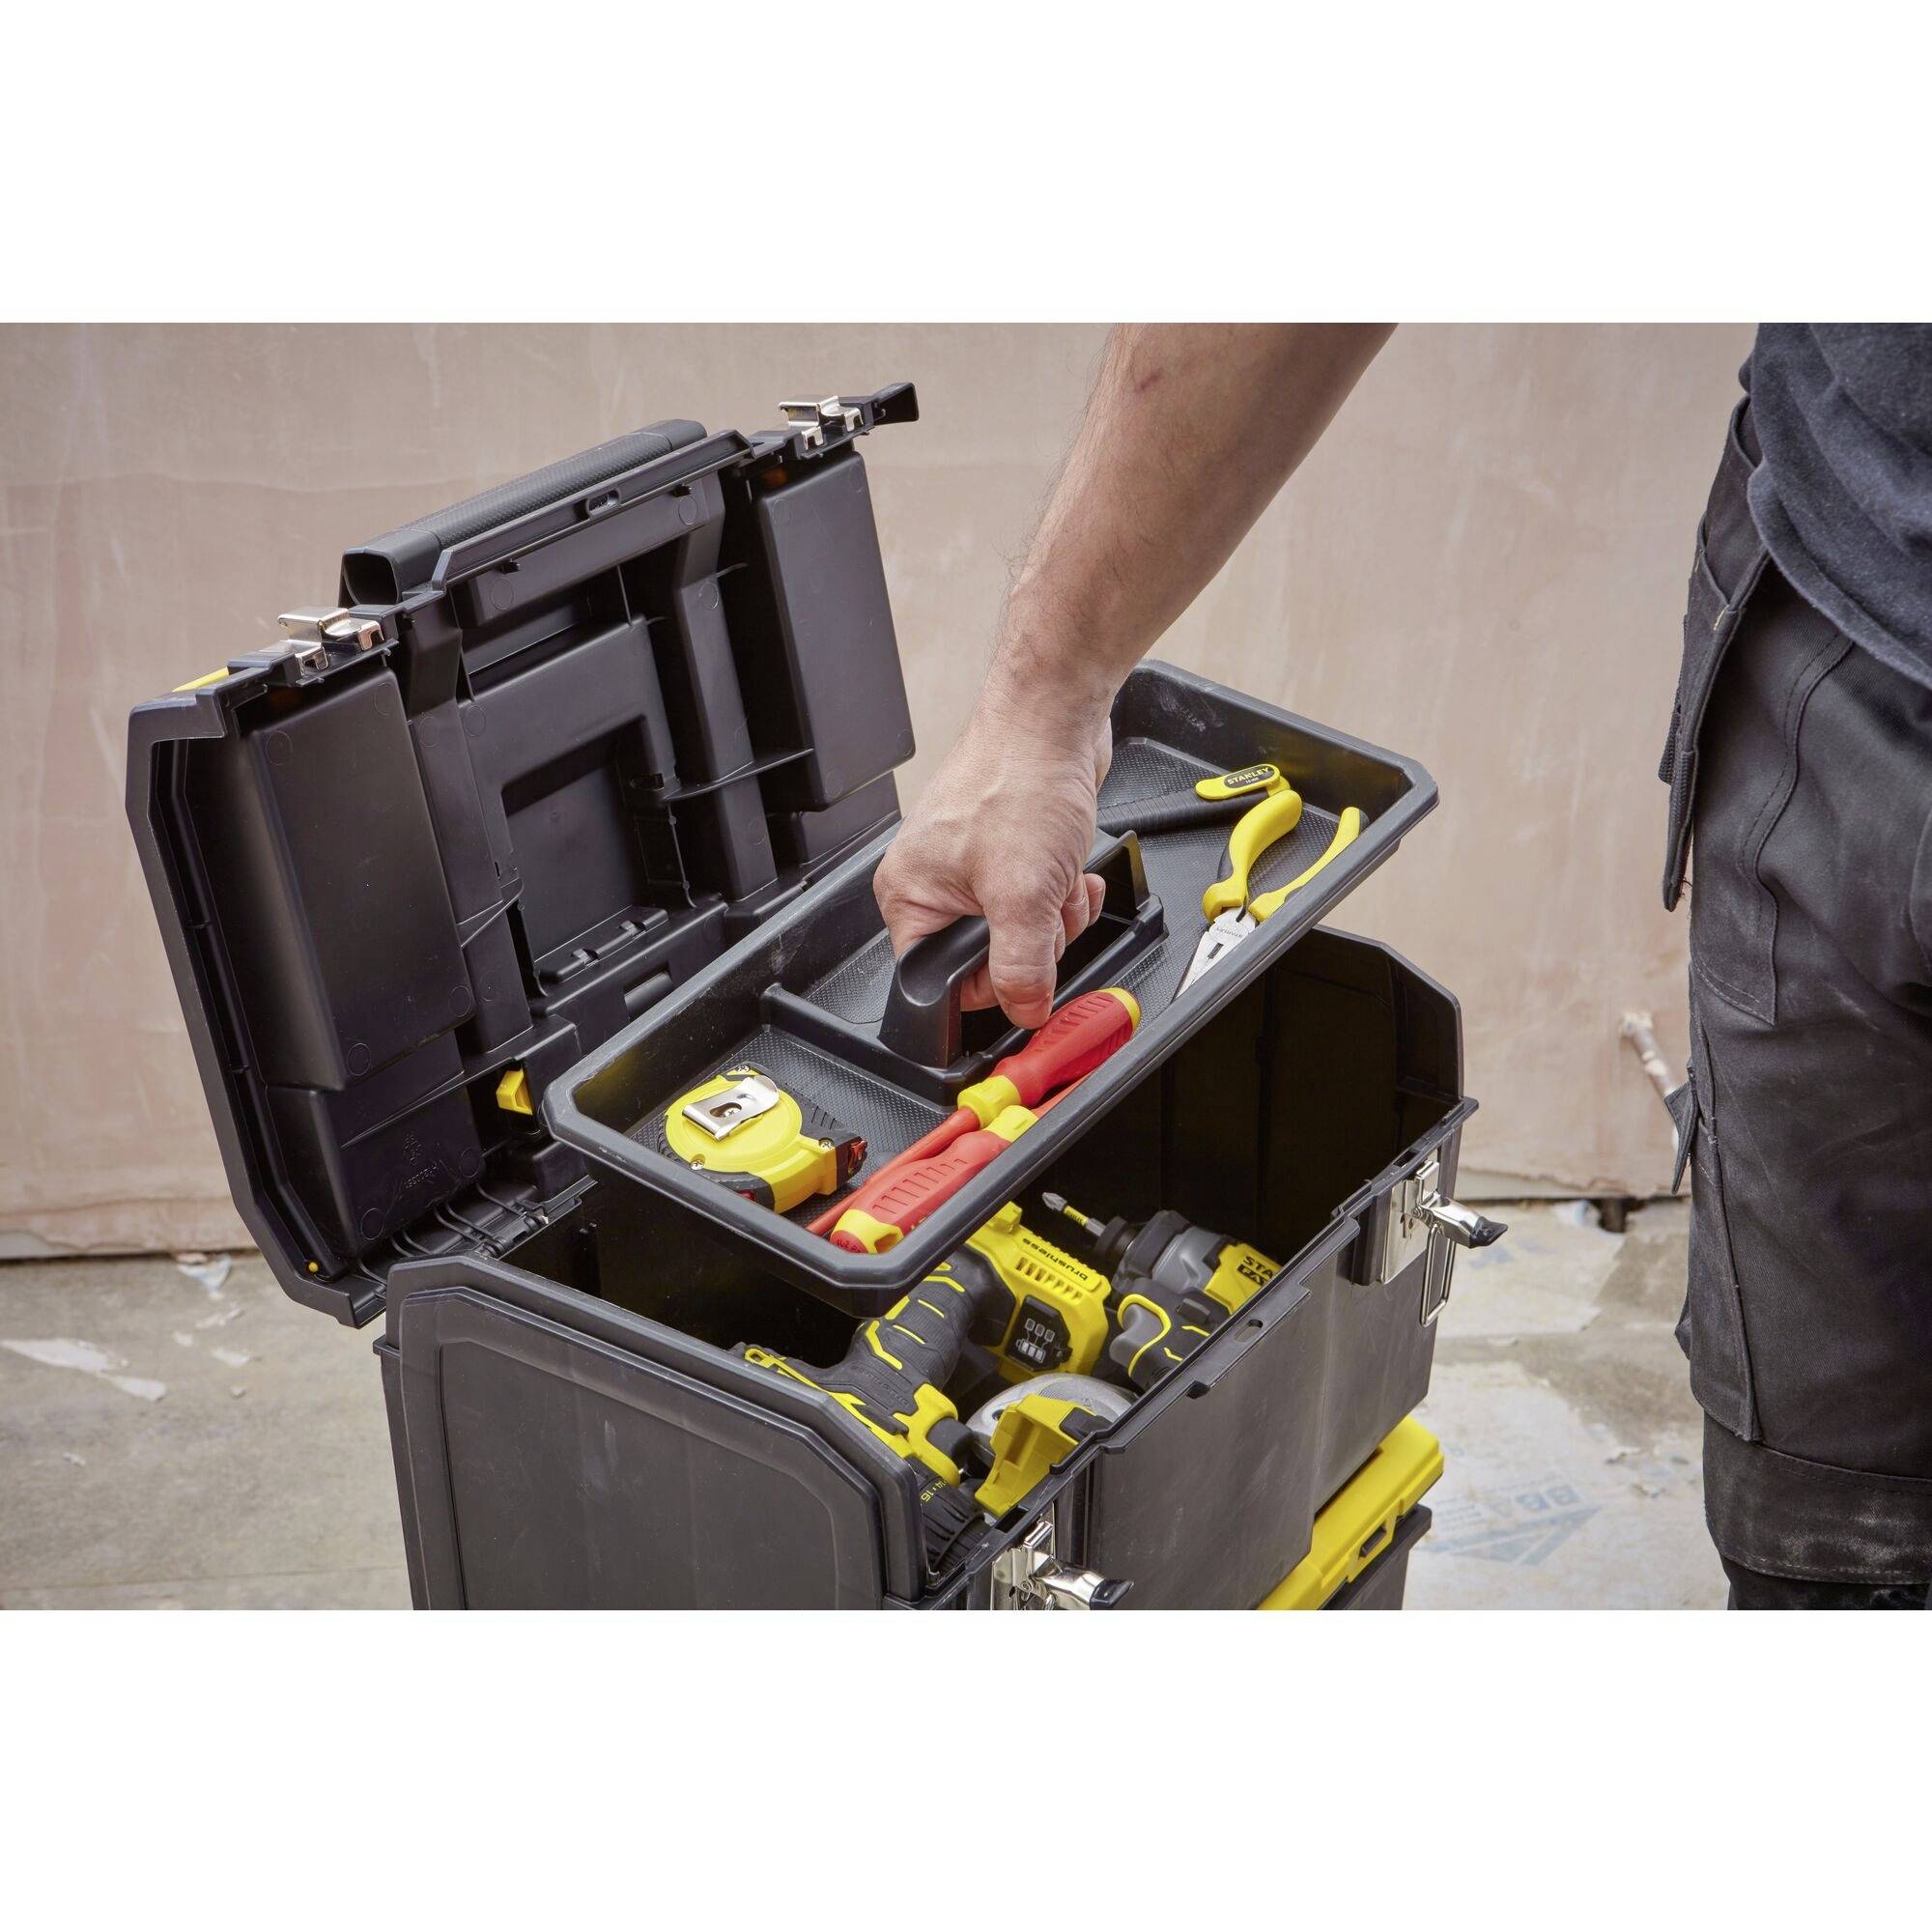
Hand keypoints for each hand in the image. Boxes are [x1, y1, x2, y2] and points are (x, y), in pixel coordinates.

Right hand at [874, 690, 1112, 1028]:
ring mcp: (974, 864)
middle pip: (987, 957)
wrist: (1054, 718)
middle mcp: (934, 880)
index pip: (938, 980)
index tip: (1023, 972)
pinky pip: (1039, 896)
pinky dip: (1063, 888)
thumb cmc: (1020, 779)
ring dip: (1055, 913)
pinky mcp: (1011, 849)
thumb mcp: (1023, 896)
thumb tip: (1023, 1010)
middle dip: (1034, 940)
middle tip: (1044, 906)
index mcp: (910, 895)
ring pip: (1021, 928)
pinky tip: (1072, 867)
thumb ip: (1021, 968)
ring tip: (1059, 876)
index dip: (987, 985)